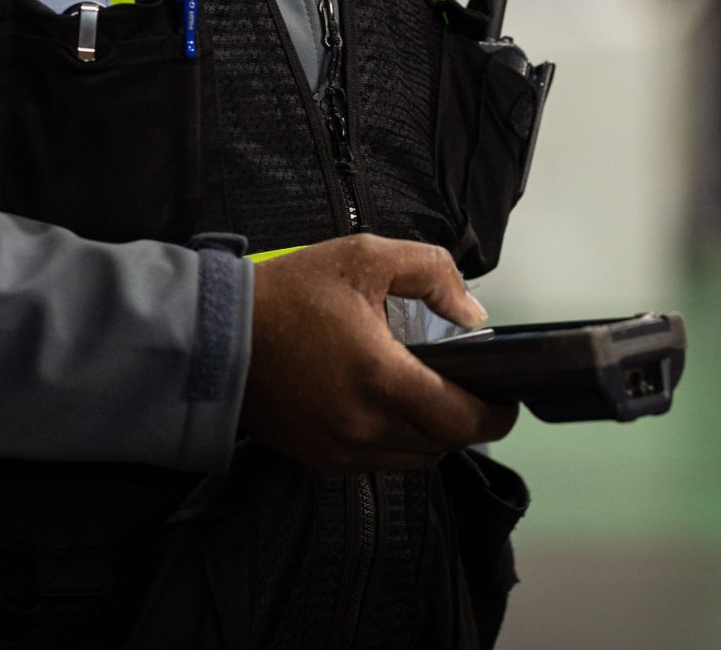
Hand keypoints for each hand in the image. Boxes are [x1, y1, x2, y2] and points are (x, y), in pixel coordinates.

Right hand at [239, 235, 518, 472]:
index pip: (462, 421)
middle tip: (465, 389)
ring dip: (429, 435)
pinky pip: (375, 464)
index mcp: (381, 379)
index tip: (505, 398)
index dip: (494, 415)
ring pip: (412, 460)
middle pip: (442, 445)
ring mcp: (339, 450)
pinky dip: (392, 443)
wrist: (215, 335)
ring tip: (426, 397)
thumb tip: (471, 312)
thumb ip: (430, 273)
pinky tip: (383, 408)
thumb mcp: (364, 257)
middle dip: (462, 421)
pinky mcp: (318, 459)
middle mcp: (364, 427)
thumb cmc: (288, 294)